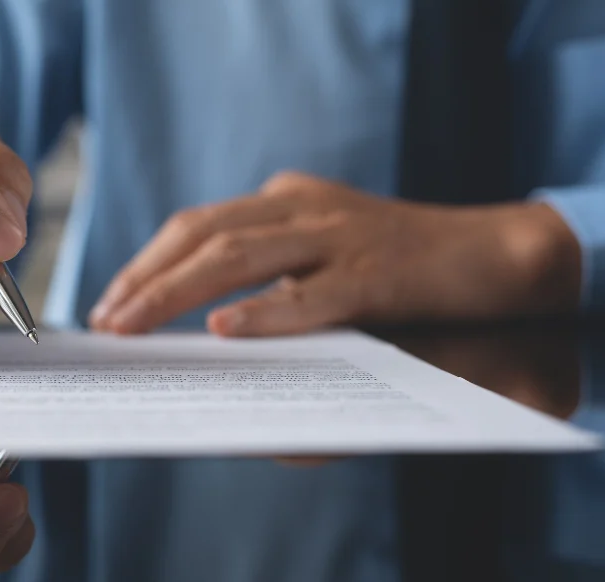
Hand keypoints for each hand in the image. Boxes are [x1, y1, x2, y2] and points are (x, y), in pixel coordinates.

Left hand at [90, 173, 581, 335]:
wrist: (500, 259)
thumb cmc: (406, 277)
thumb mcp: (328, 275)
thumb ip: (277, 300)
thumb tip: (215, 351)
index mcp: (284, 206)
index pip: (196, 227)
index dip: (146, 264)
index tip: (108, 304)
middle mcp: (302, 210)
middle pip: (202, 236)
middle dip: (144, 279)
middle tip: (103, 322)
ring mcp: (339, 235)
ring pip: (239, 256)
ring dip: (176, 292)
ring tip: (133, 326)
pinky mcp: (377, 271)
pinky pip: (313, 294)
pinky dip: (267, 311)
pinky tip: (227, 331)